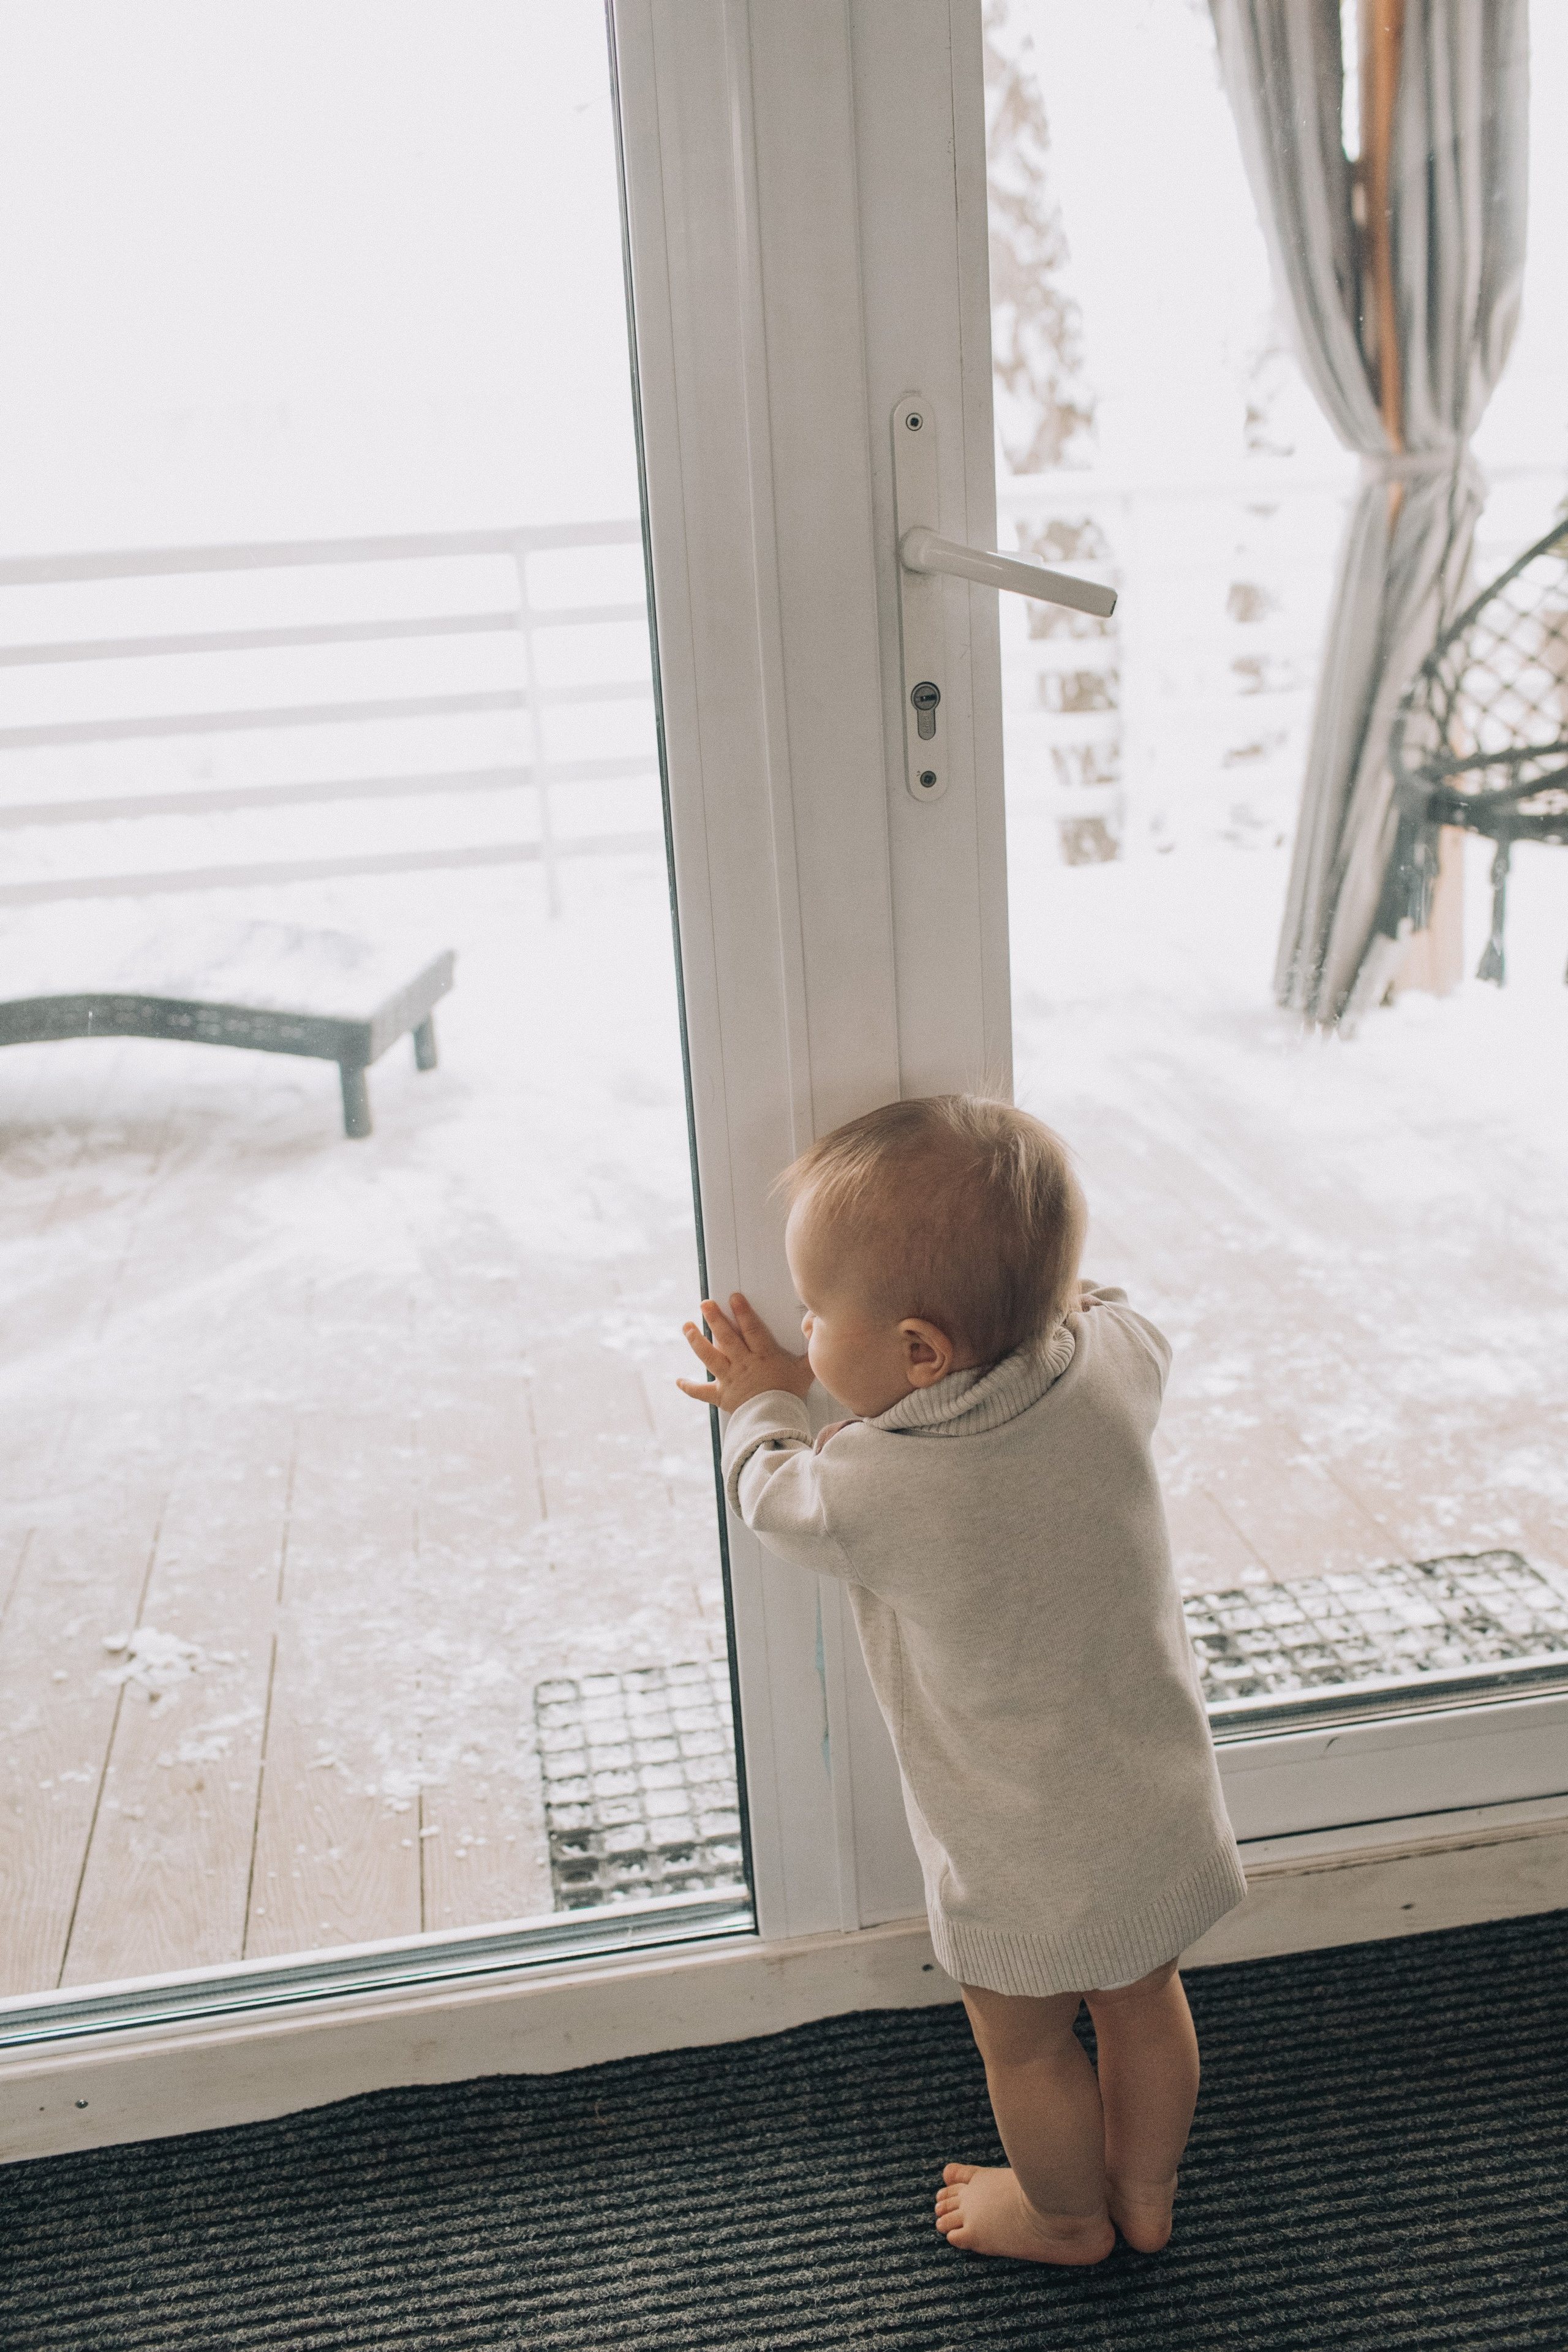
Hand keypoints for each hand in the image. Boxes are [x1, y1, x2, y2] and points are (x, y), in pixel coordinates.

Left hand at [677, 1293, 814, 1412]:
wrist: (776, 1422)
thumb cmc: (790, 1397)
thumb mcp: (805, 1371)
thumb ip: (810, 1352)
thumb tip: (816, 1330)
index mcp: (763, 1356)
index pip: (751, 1329)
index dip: (743, 1312)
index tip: (734, 1297)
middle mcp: (743, 1364)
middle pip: (727, 1338)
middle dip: (715, 1319)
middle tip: (705, 1304)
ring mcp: (730, 1379)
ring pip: (710, 1357)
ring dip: (696, 1341)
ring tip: (687, 1326)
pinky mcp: (721, 1396)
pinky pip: (702, 1392)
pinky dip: (689, 1387)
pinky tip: (679, 1380)